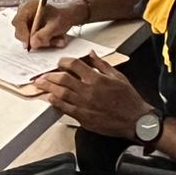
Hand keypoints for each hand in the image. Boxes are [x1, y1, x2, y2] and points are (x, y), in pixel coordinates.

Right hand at [12, 0, 85, 49]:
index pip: (19, 21)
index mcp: (29, 6)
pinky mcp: (30, 29)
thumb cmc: (63, 15)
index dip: (22, 34)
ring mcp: (26, 22)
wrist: (69, 15)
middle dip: (34, 39)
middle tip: (48, 42)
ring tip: (56, 39)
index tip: (29, 44)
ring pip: (26, 38)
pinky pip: (31, 40)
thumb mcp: (56, 25)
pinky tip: (53, 39)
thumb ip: (44, 34)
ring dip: (41, 42)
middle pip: (20, 31)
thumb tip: (32, 43)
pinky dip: (42, 42)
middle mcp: (24, 13)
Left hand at [37, 54, 152, 137]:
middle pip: (63, 79)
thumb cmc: (128, 99)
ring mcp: (85, 105)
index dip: (64, 62)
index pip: (74, 65)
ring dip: (49, 88)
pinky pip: (65, 109)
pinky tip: (50, 99)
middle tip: (42, 75)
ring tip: (40, 84)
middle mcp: (89, 91)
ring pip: (61, 94)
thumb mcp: (118, 76)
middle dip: (50, 76)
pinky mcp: (84, 117)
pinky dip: (56, 103)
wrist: (135, 120)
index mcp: (97, 79)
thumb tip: (91, 53)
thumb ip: (102, 64)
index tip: (60, 63)